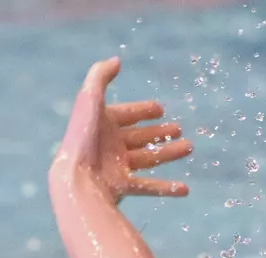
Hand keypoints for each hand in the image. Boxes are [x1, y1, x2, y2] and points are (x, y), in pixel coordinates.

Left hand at [51, 57, 192, 204]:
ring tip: (188, 147)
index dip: (142, 110)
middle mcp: (110, 145)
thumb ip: (101, 76)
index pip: (126, 114)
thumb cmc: (84, 137)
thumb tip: (117, 60)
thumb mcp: (90, 99)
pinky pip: (148, 187)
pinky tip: (184, 189)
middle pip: (139, 136)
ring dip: (168, 153)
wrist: (77, 178)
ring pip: (148, 159)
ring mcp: (117, 166)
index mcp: (102, 124)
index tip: (161, 109)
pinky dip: (167, 188)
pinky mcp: (122, 186)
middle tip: (178, 128)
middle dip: (158, 132)